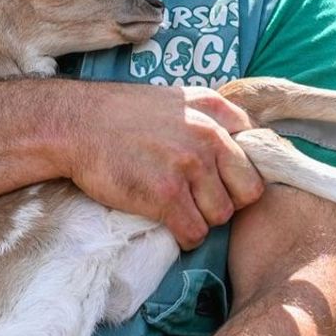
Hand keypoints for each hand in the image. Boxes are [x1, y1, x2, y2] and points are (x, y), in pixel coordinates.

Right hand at [56, 83, 265, 249]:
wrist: (75, 124)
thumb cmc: (122, 115)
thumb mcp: (177, 100)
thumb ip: (212, 119)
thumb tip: (245, 146)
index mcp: (214, 109)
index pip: (260, 152)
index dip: (242, 173)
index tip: (224, 181)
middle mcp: (208, 135)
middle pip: (248, 191)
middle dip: (227, 200)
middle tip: (200, 199)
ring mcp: (188, 165)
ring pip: (221, 216)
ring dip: (201, 218)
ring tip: (176, 207)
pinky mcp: (166, 195)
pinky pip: (194, 232)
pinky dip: (183, 235)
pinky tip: (166, 222)